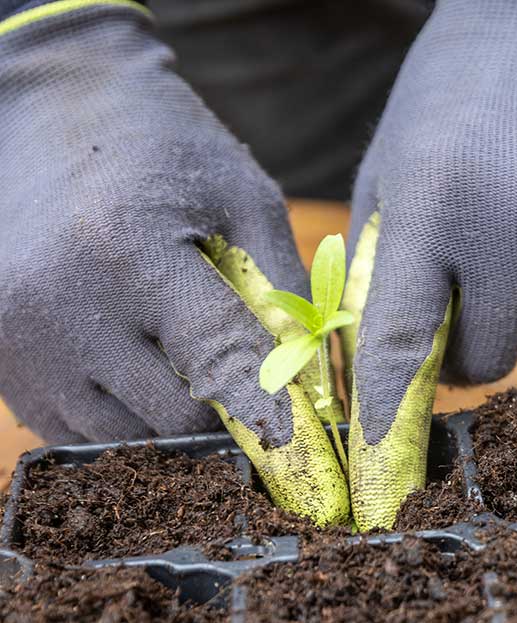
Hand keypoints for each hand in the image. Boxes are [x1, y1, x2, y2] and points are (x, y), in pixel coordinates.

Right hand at [0, 4, 347, 522]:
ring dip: (172, 422)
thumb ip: (281, 285)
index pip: (215, 358)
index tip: (295, 442)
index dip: (264, 409)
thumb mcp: (241, 192)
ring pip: (126, 438)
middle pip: (174, 414)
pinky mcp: (0, 364)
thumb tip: (311, 378)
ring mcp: (19, 339)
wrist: (40, 111)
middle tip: (248, 389)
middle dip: (224, 410)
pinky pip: (78, 436)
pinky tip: (142, 373)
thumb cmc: (159, 145)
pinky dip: (123, 422)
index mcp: (126, 247)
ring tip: (189, 368)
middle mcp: (60, 302)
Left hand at [344, 0, 516, 528]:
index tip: (378, 450)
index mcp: (436, 202)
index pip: (404, 336)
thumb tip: (386, 363)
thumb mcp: (396, 161)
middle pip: (494, 359)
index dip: (389, 403)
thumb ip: (385, 261)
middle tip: (474, 294)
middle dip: (476, 345)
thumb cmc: (459, 94)